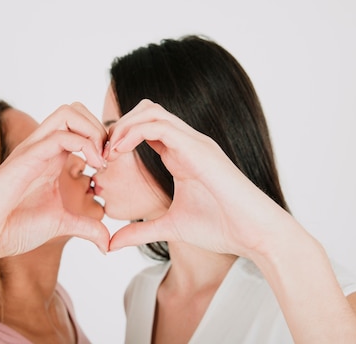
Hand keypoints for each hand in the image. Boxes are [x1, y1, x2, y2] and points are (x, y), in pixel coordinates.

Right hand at [0, 103, 109, 263]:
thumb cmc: (13, 228)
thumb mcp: (61, 225)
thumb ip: (86, 228)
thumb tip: (108, 243)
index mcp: (52, 158)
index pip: (81, 126)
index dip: (103, 139)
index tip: (114, 165)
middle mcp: (43, 147)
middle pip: (76, 110)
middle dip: (100, 127)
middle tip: (110, 157)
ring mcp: (34, 150)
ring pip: (69, 112)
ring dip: (93, 130)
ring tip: (102, 159)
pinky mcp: (26, 158)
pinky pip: (59, 136)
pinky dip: (84, 144)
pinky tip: (94, 166)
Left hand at [106, 100, 297, 257]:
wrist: (254, 232)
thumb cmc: (222, 227)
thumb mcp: (170, 228)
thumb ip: (140, 231)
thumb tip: (111, 243)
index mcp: (181, 156)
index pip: (145, 130)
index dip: (120, 140)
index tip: (102, 162)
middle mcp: (187, 143)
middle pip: (146, 112)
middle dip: (118, 126)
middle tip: (100, 152)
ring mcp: (194, 142)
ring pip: (152, 111)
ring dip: (123, 126)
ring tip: (108, 151)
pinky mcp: (199, 148)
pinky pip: (160, 126)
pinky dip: (134, 132)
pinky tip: (120, 152)